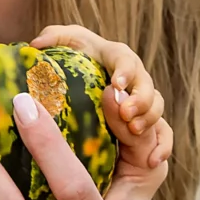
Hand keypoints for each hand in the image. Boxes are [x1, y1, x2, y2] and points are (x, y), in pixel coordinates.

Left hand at [33, 25, 163, 151]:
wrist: (75, 103)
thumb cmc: (67, 66)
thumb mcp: (62, 51)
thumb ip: (53, 39)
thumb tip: (36, 44)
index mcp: (112, 58)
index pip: (124, 58)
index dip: (124, 70)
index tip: (116, 84)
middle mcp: (130, 79)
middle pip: (146, 85)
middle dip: (140, 99)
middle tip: (126, 114)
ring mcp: (139, 103)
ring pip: (156, 107)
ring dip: (148, 118)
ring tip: (133, 131)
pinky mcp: (144, 126)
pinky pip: (163, 135)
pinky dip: (162, 147)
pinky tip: (152, 160)